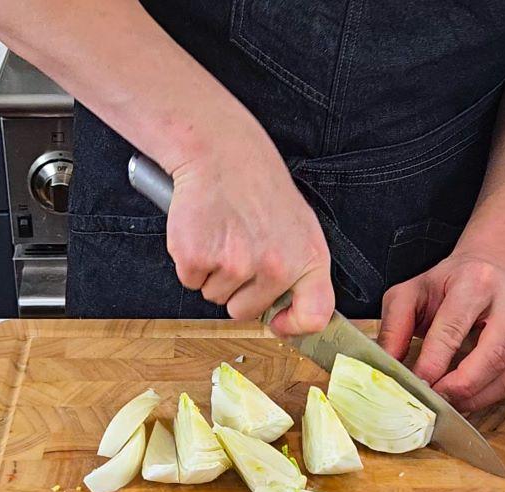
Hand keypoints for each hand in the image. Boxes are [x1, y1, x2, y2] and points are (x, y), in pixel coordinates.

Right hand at [164, 119, 333, 335]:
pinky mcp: (198, 259)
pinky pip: (190, 281)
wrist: (221, 154)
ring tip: (221, 234)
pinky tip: (203, 232)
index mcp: (308, 258)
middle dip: (235, 289)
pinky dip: (191, 262)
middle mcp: (276, 266)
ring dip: (212, 272)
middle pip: (245, 311)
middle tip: (236, 248)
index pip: (314, 316)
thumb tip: (283, 313)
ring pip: (215, 296)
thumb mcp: (297, 226)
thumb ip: (298, 270)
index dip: (292, 325)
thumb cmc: (256, 188)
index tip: (276, 320)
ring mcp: (236, 264)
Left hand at [377, 254, 504, 411]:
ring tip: (449, 405)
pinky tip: (467, 399)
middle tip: (435, 402)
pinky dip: (490, 396)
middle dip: (460, 387)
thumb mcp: (411, 293)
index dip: (433, 364)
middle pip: (492, 356)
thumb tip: (386, 364)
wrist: (493, 268)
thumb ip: (394, 326)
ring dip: (476, 398)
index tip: (416, 385)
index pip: (452, 331)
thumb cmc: (448, 284)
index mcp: (476, 283)